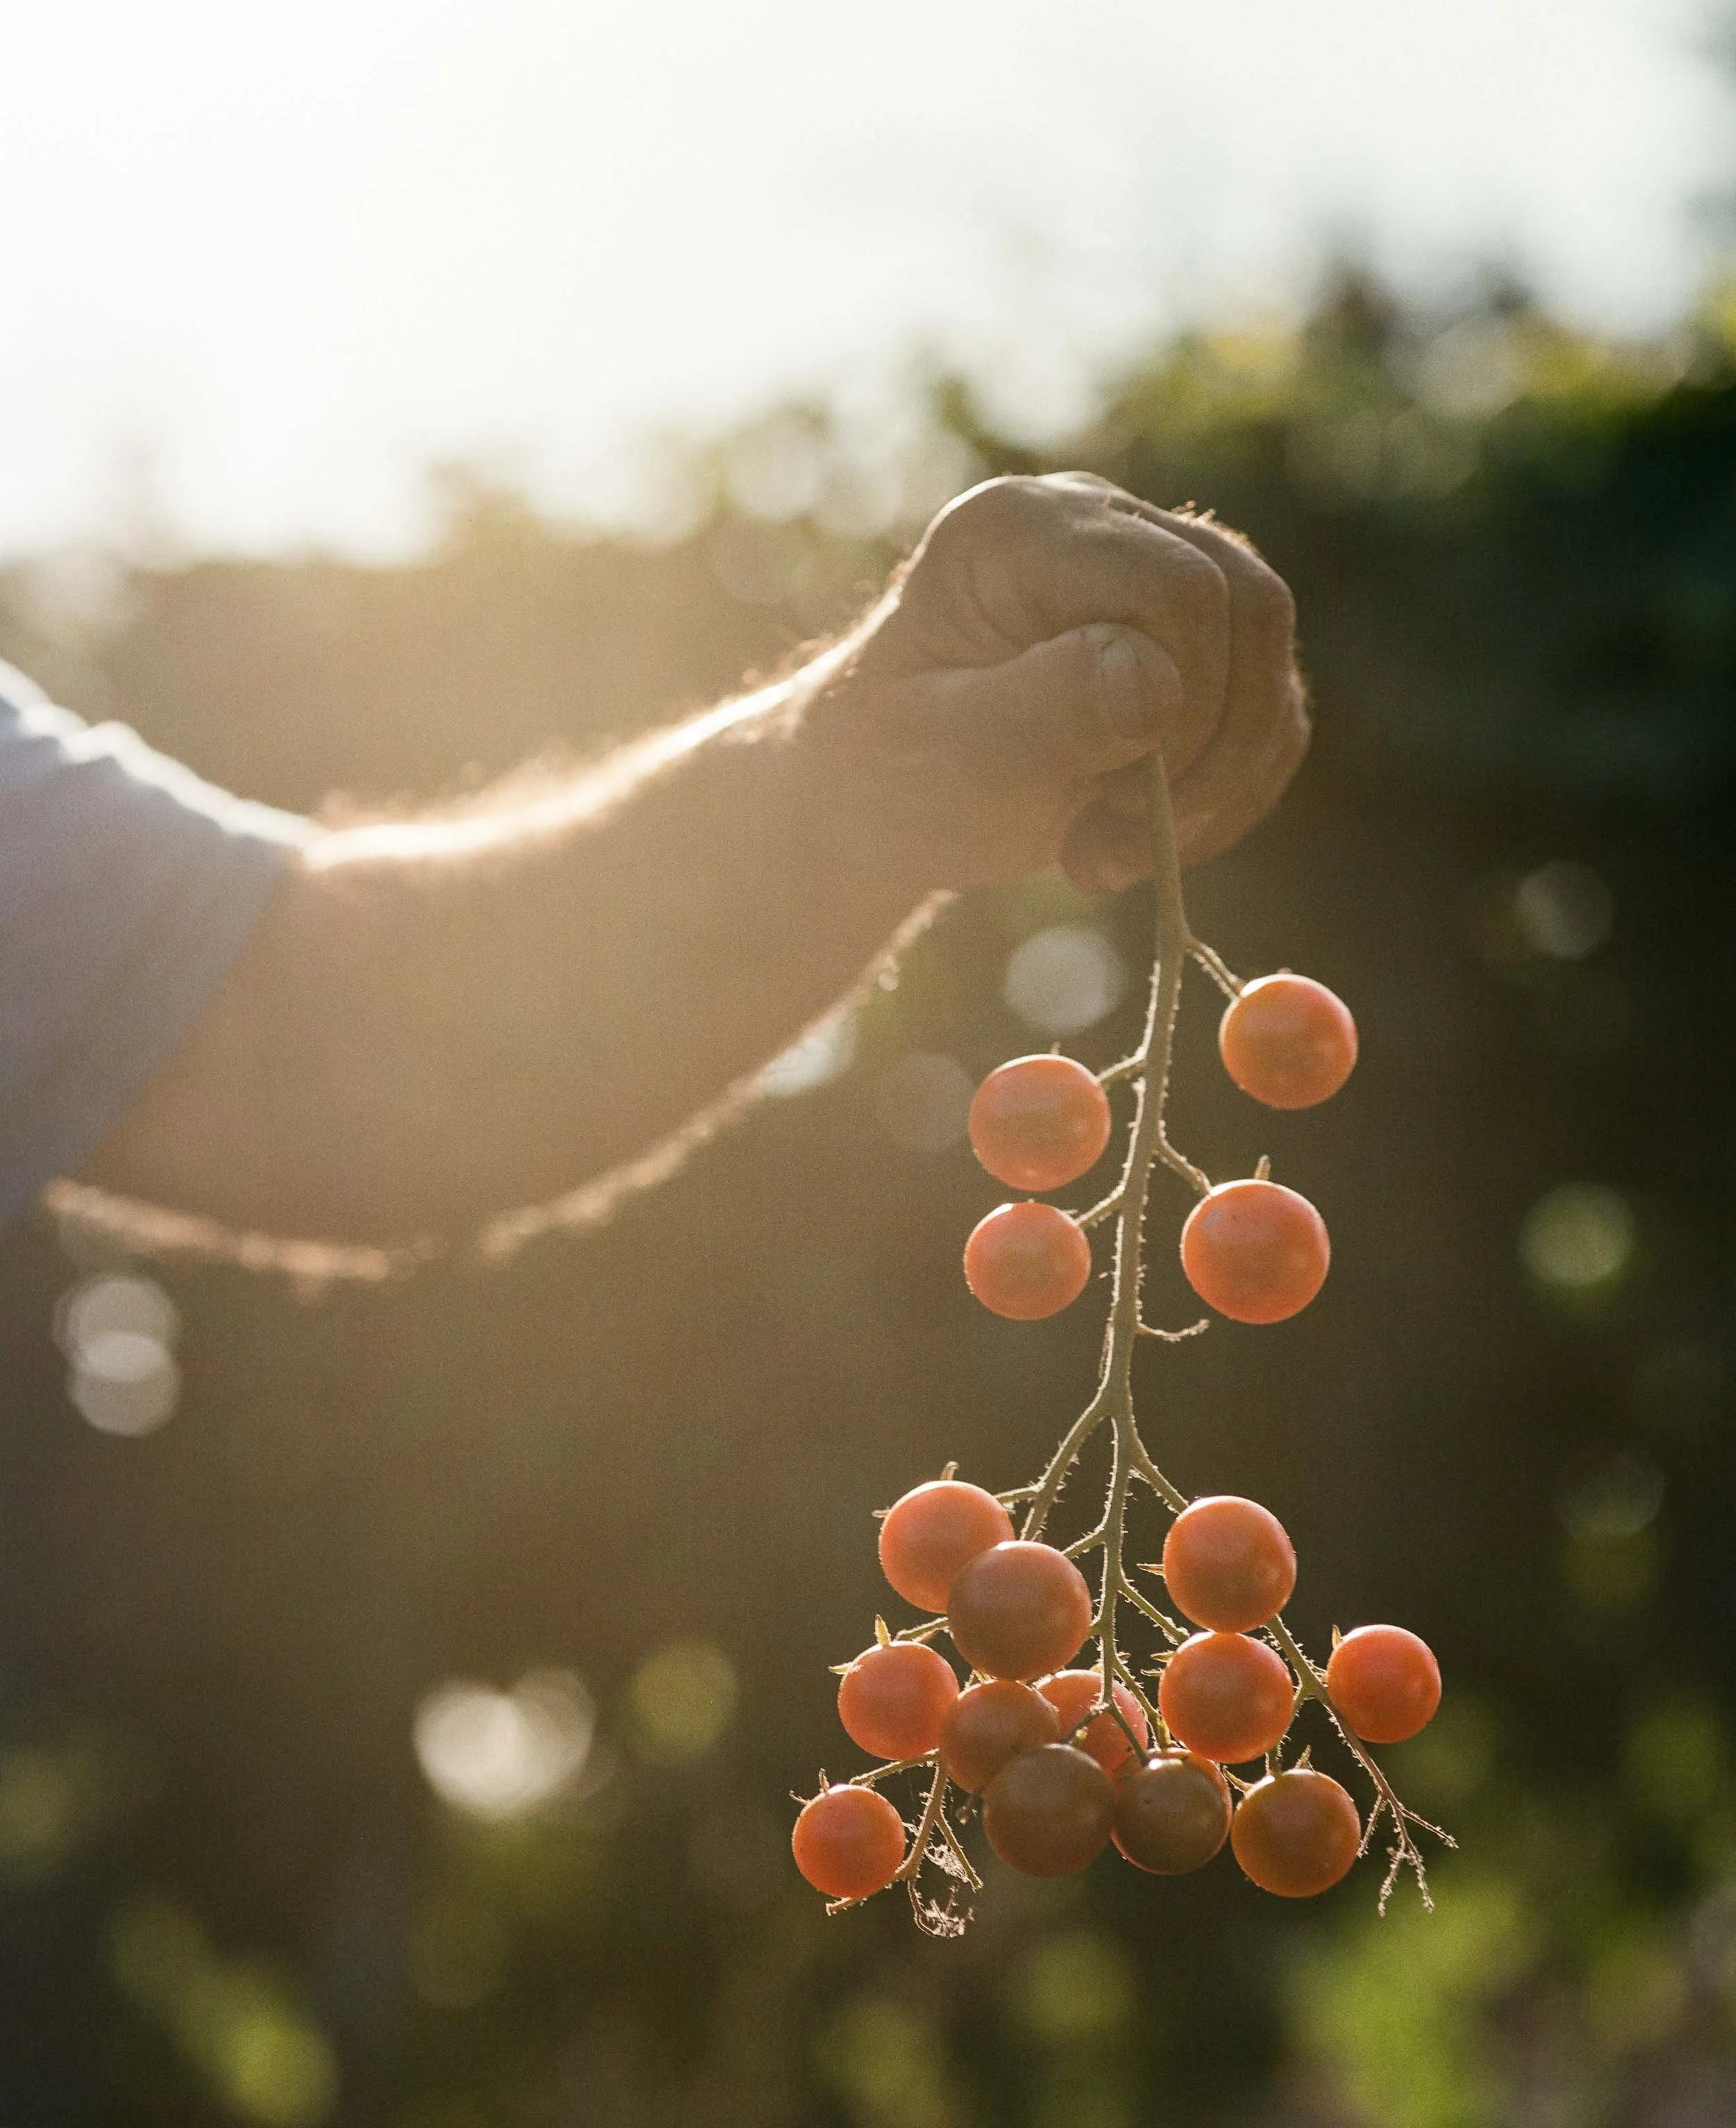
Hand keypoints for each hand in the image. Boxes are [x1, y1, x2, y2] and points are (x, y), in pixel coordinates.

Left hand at [795, 472, 1308, 891]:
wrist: (884, 801)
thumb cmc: (893, 775)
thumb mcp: (945, 755)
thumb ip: (1042, 710)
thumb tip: (1159, 681)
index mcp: (1018, 527)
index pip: (1174, 587)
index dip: (1180, 703)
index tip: (1107, 803)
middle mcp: (1098, 524)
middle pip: (1246, 608)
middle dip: (1205, 751)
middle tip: (1112, 840)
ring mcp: (1155, 575)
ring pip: (1270, 660)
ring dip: (1219, 784)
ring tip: (1111, 849)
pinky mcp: (1196, 645)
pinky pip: (1271, 713)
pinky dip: (1229, 796)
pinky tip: (1144, 839)